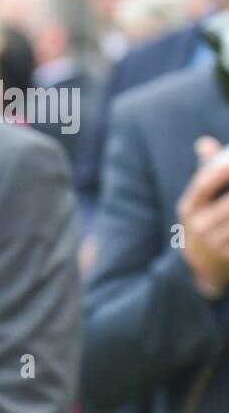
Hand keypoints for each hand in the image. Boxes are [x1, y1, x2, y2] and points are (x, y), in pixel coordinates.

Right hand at [178, 137, 228, 295]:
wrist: (199, 268)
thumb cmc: (202, 223)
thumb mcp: (196, 202)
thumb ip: (204, 172)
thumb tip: (204, 143)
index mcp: (188, 209)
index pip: (202, 185)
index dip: (220, 171)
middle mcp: (198, 227)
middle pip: (228, 204)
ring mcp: (214, 244)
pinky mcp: (227, 257)